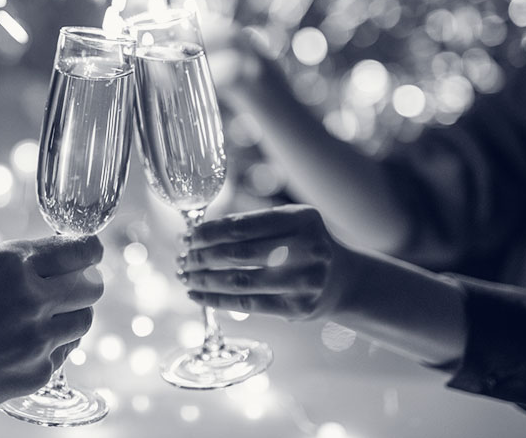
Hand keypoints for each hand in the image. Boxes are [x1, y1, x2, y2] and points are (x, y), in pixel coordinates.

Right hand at [0, 235, 103, 437]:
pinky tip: (22, 347)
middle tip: (70, 289)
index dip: (89, 252)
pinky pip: (65, 351)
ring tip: (41, 320)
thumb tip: (64, 257)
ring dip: (71, 316)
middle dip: (85, 284)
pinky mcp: (38, 372)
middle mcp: (30, 296)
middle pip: (93, 285)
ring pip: (84, 319)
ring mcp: (37, 338)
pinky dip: (53, 347)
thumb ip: (19, 265)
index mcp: (10, 262)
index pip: (82, 250)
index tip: (89, 255)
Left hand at [178, 205, 339, 320]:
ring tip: (185, 277)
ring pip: (239, 281)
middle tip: (182, 258)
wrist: (343, 280)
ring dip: (204, 280)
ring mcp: (304, 280)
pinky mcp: (297, 308)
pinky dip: (216, 300)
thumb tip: (198, 234)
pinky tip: (197, 295)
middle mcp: (306, 248)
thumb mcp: (289, 224)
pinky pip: (247, 304)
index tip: (187, 237)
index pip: (241, 225)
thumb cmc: (303, 246)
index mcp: (301, 219)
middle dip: (202, 257)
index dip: (208, 232)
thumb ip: (252, 225)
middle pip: (237, 254)